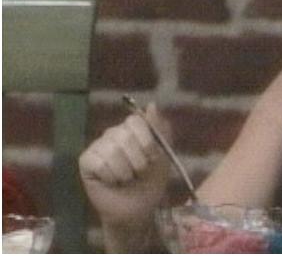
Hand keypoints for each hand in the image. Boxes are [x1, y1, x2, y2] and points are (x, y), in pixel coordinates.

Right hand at [79, 103, 171, 225]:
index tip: (152, 157)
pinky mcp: (86, 161)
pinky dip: (110, 176)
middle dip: (138, 160)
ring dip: (125, 171)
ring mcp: (99, 145)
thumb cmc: (151, 181)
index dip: (146, 141)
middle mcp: (114, 133)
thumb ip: (160, 129)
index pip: (136, 121)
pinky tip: (111, 181)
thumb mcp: (163, 154)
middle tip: (139, 172)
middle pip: (124, 135)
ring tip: (126, 178)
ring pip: (112, 150)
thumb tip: (151, 104)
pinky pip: (99, 162)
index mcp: (133, 128)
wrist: (138, 209)